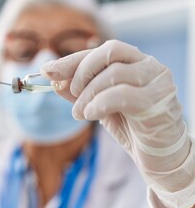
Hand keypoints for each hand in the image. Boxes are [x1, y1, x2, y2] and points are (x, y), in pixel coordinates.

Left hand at [41, 40, 194, 207]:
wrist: (161, 157)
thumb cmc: (132, 128)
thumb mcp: (99, 107)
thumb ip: (80, 93)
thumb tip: (55, 80)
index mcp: (134, 62)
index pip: (101, 51)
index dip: (72, 59)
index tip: (47, 70)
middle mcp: (148, 65)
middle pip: (109, 51)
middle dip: (81, 71)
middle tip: (71, 93)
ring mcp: (157, 81)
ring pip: (114, 73)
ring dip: (87, 94)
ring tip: (79, 114)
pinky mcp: (158, 101)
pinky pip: (121, 95)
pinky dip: (98, 103)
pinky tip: (90, 115)